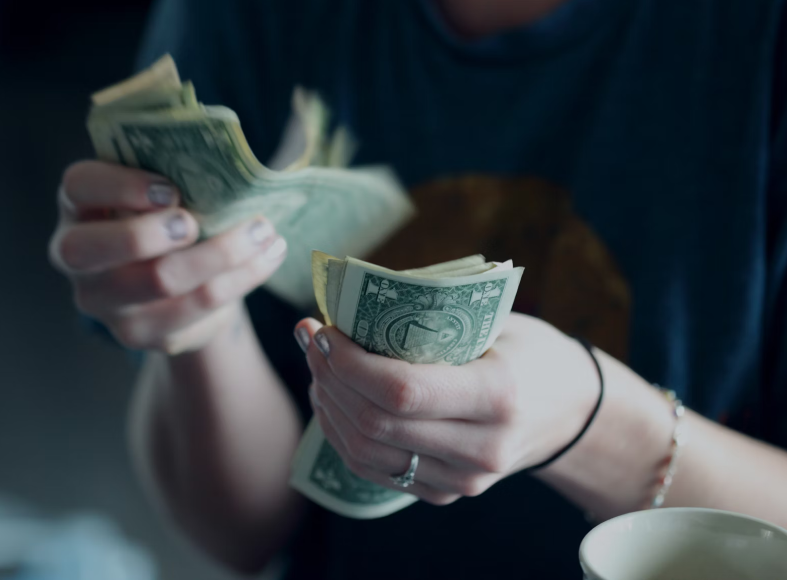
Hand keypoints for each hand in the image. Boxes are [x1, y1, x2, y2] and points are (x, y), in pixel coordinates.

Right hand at [49, 160, 286, 353]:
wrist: (178, 286)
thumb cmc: (168, 219)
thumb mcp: (161, 192)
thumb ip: (175, 173)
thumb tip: (229, 162)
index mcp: (79, 207)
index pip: (78, 186)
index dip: (119, 186)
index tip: (169, 189)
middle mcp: (77, 258)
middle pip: (94, 249)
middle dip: (149, 232)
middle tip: (194, 222)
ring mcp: (106, 303)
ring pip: (160, 281)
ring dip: (221, 253)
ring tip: (264, 231)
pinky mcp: (143, 334)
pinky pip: (198, 307)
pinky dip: (242, 277)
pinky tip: (268, 256)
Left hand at [295, 313, 600, 504]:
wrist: (570, 412)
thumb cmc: (530, 352)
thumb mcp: (496, 322)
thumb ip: (433, 319)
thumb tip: (352, 303)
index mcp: (498, 395)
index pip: (402, 391)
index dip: (348, 363)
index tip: (323, 329)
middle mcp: (481, 448)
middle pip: (375, 424)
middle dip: (329, 377)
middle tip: (310, 338)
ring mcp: (463, 479)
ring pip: (365, 452)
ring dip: (328, 405)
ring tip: (317, 365)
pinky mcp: (446, 492)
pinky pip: (375, 470)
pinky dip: (343, 433)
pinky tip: (333, 398)